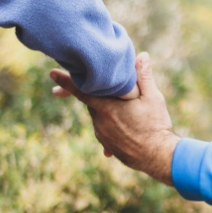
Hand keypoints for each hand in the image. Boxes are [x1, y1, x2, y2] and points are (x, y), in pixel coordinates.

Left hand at [50, 53, 178, 185]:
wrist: (159, 157)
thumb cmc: (157, 125)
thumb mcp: (153, 98)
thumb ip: (144, 76)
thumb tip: (142, 55)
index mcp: (107, 107)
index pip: (81, 90)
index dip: (66, 80)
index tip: (52, 73)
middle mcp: (100, 121)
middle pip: (93, 101)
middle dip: (98, 94)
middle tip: (111, 90)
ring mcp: (103, 135)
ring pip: (99, 115)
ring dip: (108, 110)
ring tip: (127, 112)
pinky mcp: (108, 145)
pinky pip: (104, 130)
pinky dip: (112, 125)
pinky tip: (125, 127)